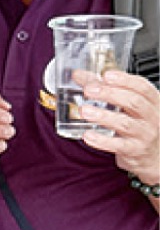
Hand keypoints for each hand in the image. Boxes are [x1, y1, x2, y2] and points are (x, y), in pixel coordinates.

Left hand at [74, 69, 159, 185]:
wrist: (152, 154)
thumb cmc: (138, 123)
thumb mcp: (127, 104)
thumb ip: (104, 88)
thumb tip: (79, 75)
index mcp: (152, 100)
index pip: (142, 86)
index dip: (124, 80)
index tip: (106, 75)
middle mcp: (152, 116)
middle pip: (133, 102)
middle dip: (110, 94)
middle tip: (89, 90)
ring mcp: (144, 134)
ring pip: (125, 123)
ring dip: (103, 116)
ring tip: (84, 110)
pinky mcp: (134, 150)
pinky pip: (118, 145)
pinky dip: (102, 140)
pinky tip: (88, 135)